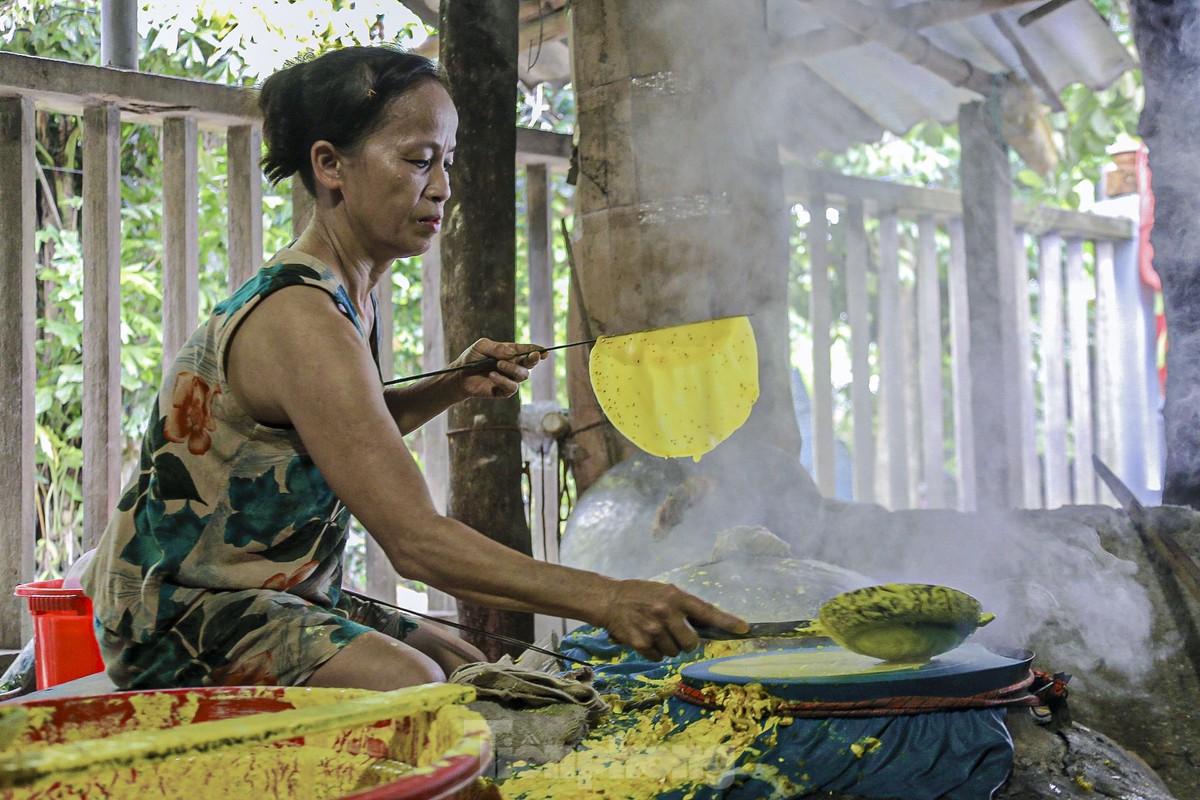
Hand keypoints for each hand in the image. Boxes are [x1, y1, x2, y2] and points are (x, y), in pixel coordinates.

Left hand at [450, 338, 545, 398]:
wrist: (459, 376)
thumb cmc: (471, 358)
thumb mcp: (482, 346)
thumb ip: (497, 347)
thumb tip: (512, 353)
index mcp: (511, 353)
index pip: (527, 351)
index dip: (538, 350)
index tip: (544, 351)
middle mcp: (513, 366)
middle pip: (530, 364)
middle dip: (533, 359)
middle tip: (533, 355)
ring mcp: (510, 379)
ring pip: (523, 375)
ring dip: (512, 368)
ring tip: (498, 364)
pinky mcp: (504, 391)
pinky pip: (511, 387)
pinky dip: (503, 380)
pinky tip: (492, 376)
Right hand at [598, 580, 747, 660]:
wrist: (609, 600)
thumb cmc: (642, 594)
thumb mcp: (665, 592)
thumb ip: (685, 607)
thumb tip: (709, 626)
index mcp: (676, 597)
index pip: (707, 611)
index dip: (727, 622)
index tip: (744, 629)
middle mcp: (666, 613)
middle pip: (692, 643)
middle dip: (687, 642)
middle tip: (674, 631)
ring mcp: (653, 629)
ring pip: (675, 652)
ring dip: (669, 646)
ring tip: (655, 631)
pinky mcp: (640, 643)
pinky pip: (659, 658)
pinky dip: (655, 652)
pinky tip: (645, 637)